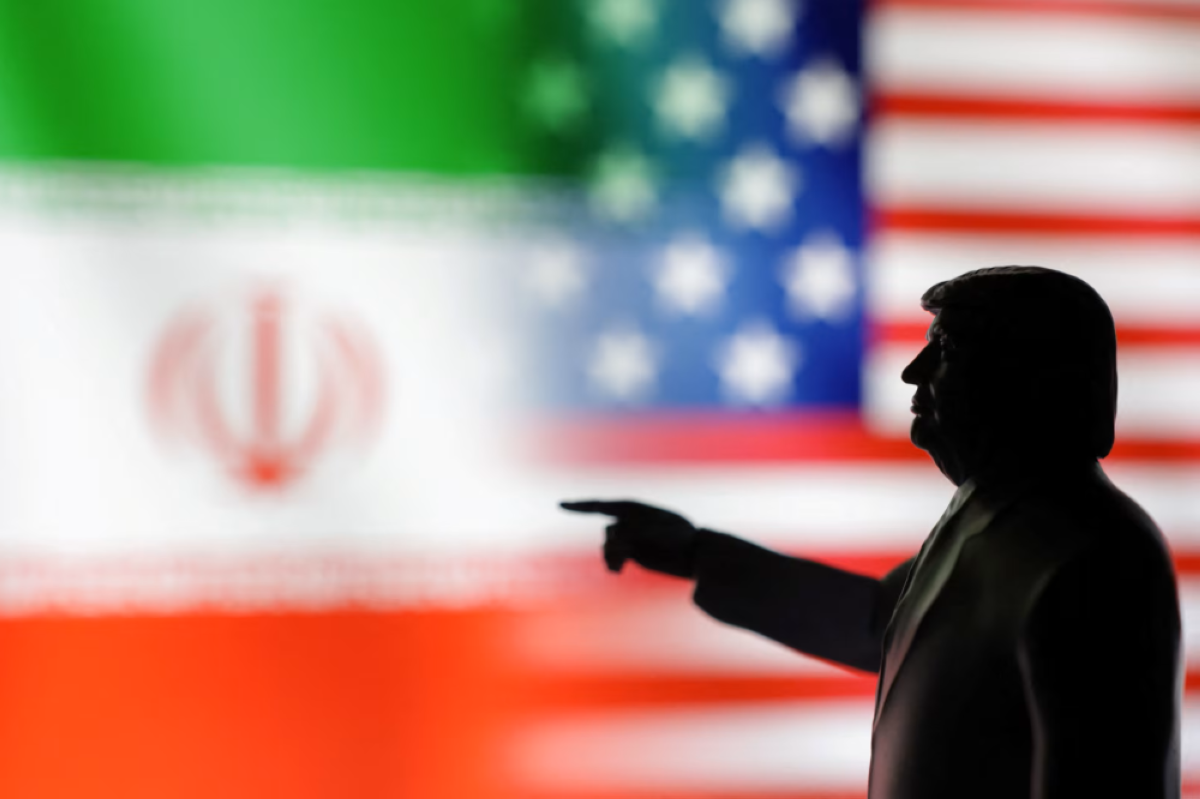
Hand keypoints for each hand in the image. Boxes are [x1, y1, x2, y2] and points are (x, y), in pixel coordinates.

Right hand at [559, 499, 698, 577]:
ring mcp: (629, 537)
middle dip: (616, 543)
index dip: (580, 506)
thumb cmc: (682, 537)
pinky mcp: (632, 553)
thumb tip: (615, 541)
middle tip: (630, 553)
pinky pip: (613, 557)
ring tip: (618, 568)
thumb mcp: (661, 531)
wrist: (695, 555)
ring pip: (607, 546)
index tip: (560, 506)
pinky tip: (617, 571)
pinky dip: (612, 563)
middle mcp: (629, 521)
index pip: (602, 505)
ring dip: (611, 556)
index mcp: (635, 508)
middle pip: (608, 531)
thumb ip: (636, 533)